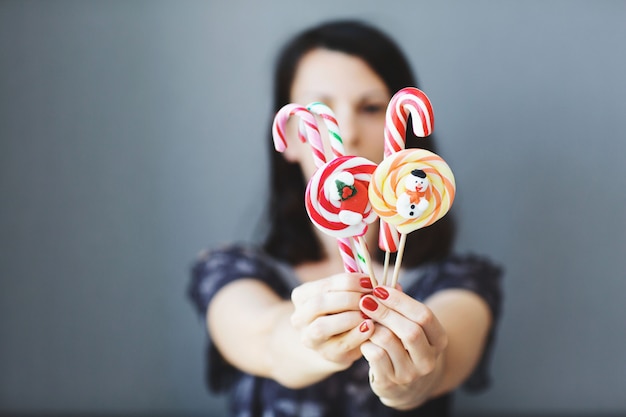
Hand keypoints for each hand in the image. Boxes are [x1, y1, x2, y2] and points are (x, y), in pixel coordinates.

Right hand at [290, 273, 374, 366]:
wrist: (334, 341)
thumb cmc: (341, 310)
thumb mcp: (342, 294)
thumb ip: (354, 285)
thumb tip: (379, 279)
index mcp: (302, 296)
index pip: (324, 285)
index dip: (348, 282)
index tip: (369, 281)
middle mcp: (299, 317)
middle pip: (319, 304)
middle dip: (348, 299)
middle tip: (370, 298)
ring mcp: (310, 338)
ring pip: (322, 327)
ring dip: (349, 317)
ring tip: (369, 313)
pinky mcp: (326, 354)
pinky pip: (341, 344)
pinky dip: (358, 334)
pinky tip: (371, 327)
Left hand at [359, 286, 447, 409]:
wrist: (407, 387)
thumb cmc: (407, 347)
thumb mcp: (412, 327)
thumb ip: (402, 307)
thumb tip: (386, 284)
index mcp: (439, 340)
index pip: (424, 316)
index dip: (400, 300)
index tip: (379, 289)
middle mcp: (428, 360)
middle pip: (409, 330)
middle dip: (384, 311)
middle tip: (365, 300)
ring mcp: (410, 374)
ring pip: (388, 341)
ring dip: (373, 326)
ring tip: (365, 319)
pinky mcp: (389, 383)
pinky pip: (374, 355)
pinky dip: (366, 342)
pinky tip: (365, 338)